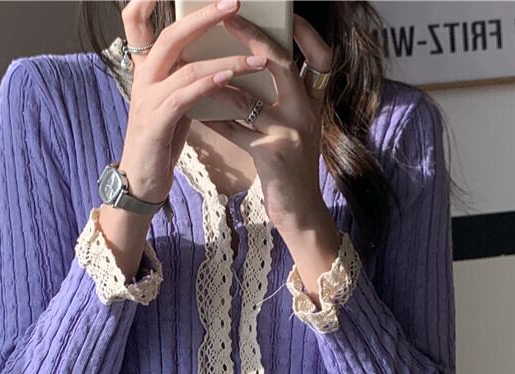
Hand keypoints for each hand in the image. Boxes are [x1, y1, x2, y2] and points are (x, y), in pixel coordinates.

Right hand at [116, 0, 268, 209]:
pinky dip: (208, 84)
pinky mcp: (156, 123)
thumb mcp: (173, 102)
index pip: (136, 21)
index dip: (147, 0)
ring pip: (185, 66)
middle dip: (202, 16)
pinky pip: (185, 96)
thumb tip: (216, 60)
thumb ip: (187, 78)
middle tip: (233, 2)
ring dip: (224, 58)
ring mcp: (147, 100)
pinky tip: (229, 77)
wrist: (141, 181)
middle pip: (169, 35)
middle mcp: (143, 78)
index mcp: (145, 70)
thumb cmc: (161, 141)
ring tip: (257, 57)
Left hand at [198, 11, 333, 236]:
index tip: (289, 13)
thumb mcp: (295, 131)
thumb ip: (282, 102)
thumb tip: (247, 70)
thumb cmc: (292, 170)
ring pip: (248, 97)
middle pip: (280, 63)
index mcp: (314, 103)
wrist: (302, 212)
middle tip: (225, 18)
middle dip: (251, 37)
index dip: (306, 32)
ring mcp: (291, 132)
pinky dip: (214, 120)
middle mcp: (307, 112)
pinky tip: (197, 113)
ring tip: (194, 67)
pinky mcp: (273, 154)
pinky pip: (234, 129)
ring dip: (217, 81)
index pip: (321, 56)